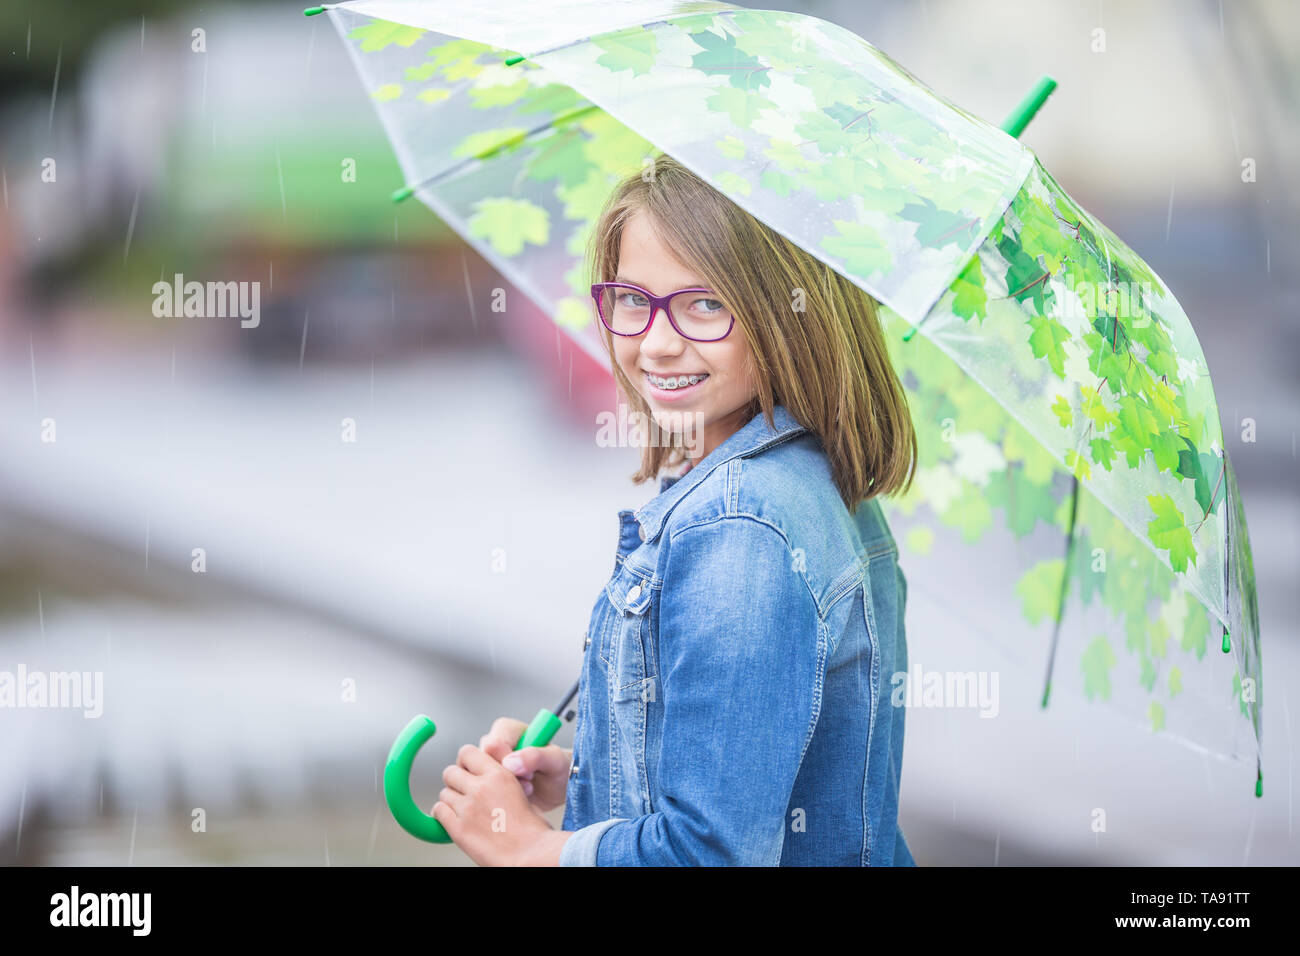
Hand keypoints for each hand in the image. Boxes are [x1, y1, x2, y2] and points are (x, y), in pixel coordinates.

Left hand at [433, 744, 557, 865]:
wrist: (530, 855)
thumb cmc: (532, 830)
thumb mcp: (522, 792)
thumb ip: (501, 781)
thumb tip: (488, 778)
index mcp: (499, 775)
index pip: (466, 752)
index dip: (466, 762)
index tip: (470, 771)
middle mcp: (480, 788)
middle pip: (449, 772)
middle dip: (456, 780)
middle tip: (465, 791)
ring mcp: (467, 808)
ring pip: (443, 793)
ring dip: (451, 799)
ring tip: (464, 810)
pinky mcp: (458, 829)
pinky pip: (438, 812)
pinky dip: (443, 815)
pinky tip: (455, 820)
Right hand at [480, 717, 571, 811]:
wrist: (559, 789)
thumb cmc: (559, 768)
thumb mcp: (555, 761)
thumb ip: (536, 756)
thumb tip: (509, 762)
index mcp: (507, 729)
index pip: (493, 745)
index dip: (507, 762)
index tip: (528, 774)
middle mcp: (493, 744)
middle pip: (482, 763)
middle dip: (506, 778)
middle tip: (529, 784)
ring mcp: (487, 764)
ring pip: (482, 779)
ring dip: (504, 790)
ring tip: (527, 791)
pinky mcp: (486, 781)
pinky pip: (483, 793)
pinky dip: (501, 799)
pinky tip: (518, 798)